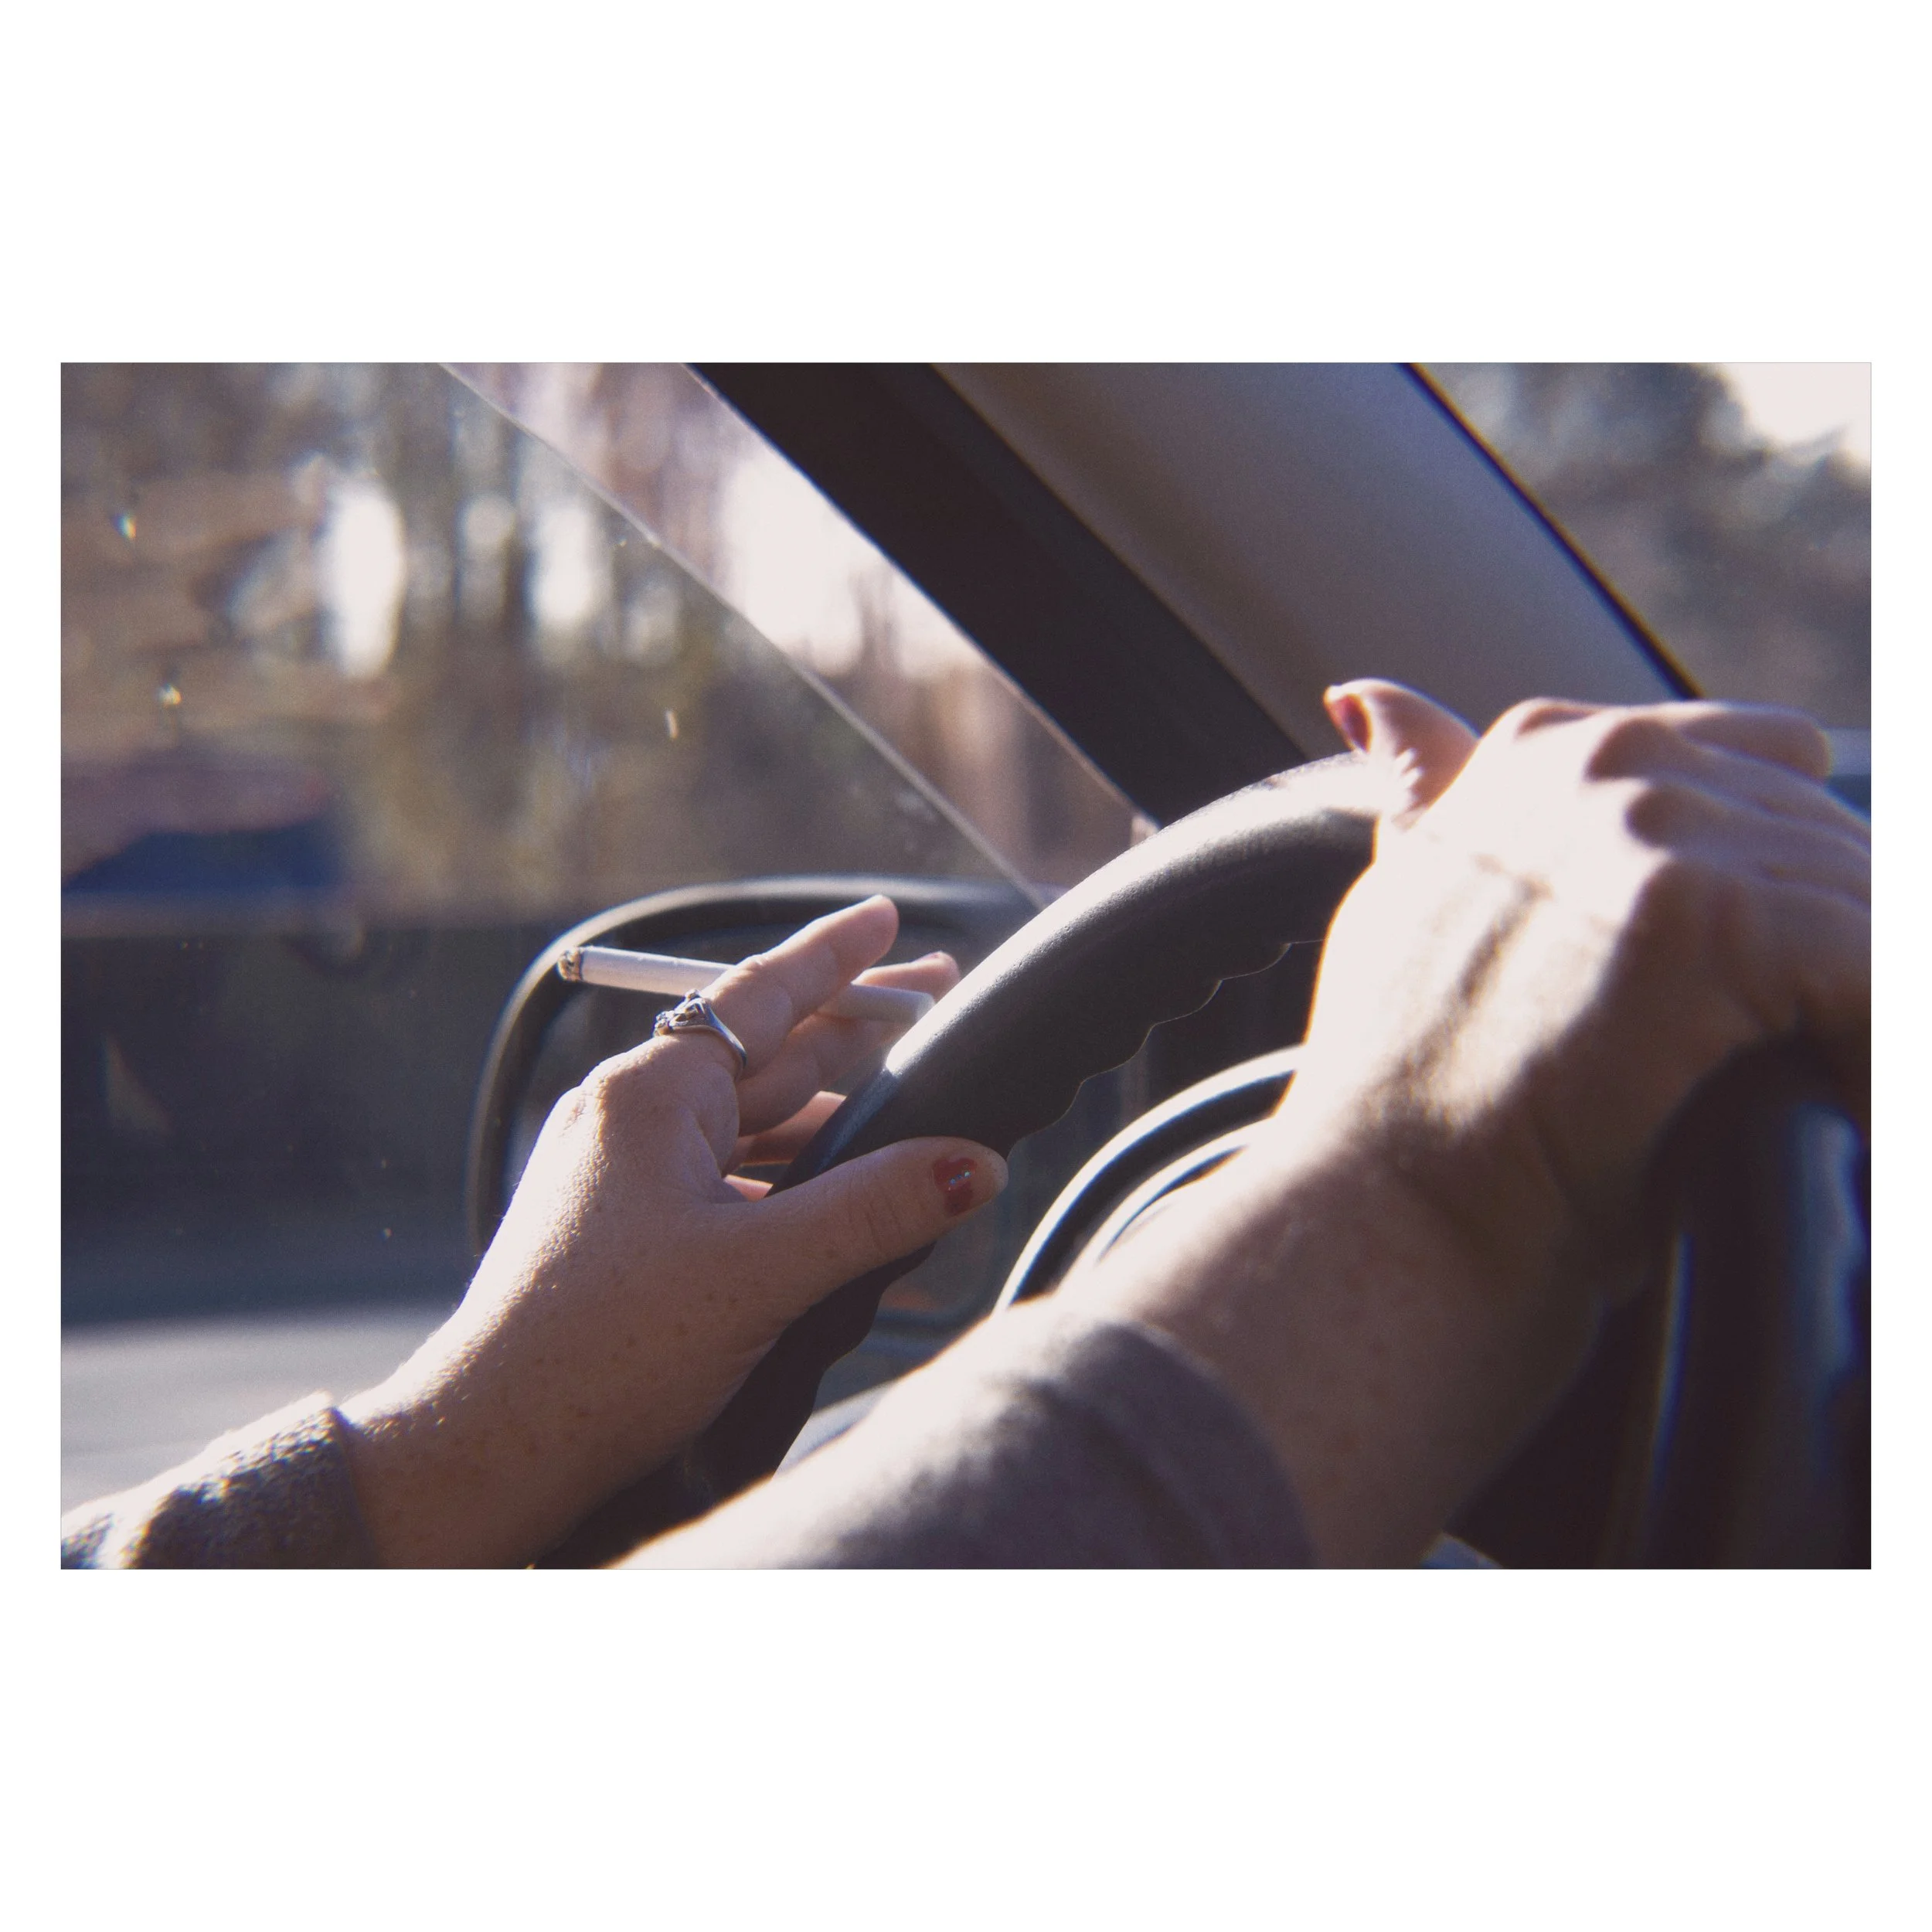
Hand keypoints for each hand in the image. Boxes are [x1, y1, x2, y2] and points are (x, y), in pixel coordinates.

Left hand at [338, 896, 1006, 1565]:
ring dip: (833, 1140)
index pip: (761, 995)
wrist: (487, 1452)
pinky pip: (726, 1195)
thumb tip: (972, 1166)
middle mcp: (630, 1122)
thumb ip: (875, 1210)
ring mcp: (621, 1181)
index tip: (888, 920)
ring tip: (915, 1144)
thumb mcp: (758, 1273)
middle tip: (936, 1007)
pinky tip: (850, 1237)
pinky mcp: (622, 1239)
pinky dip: (791, 1205)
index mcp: (649, 1096)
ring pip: (750, 1133)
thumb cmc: (597, 1353)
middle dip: (857, 1039)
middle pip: (766, 1059)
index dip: (836, 957)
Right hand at [1076, 681, 1868, 1563]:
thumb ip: (1428, 796)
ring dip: (1864, 1009)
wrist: (1391, 1206)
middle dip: (1835, 961)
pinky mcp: (1708, 913)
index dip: (1779, 882)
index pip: (1759, 757)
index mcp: (1544, 752)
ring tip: (1827, 1091)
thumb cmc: (1396, 1088)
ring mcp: (1653, 826)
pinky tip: (1848, 1120)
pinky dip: (1878, 1054)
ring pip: (1866, 903)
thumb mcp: (1402, 906)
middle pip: (1829, 836)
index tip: (1758, 996)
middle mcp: (1602, 761)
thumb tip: (1369, 695)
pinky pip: (1877, 968)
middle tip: (1797, 1063)